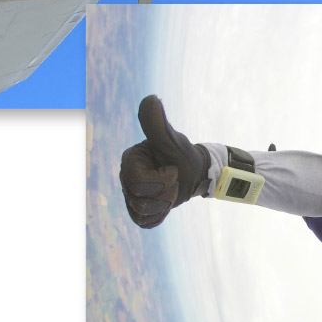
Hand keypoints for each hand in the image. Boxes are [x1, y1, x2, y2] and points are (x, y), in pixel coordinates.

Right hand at [119, 95, 209, 228]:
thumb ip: (157, 124)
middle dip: (165, 193)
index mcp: (130, 160)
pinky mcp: (138, 209)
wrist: (196, 172)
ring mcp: (130, 194)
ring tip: (173, 191)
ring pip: (142, 212)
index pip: (139, 182)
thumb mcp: (172, 140)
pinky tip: (167, 203)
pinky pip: (145, 222)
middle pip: (139, 200)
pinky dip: (160, 215)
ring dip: (165, 204)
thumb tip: (150, 99)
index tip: (173, 170)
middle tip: (175, 181)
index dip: (161, 181)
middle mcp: (125, 177)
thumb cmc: (184, 155)